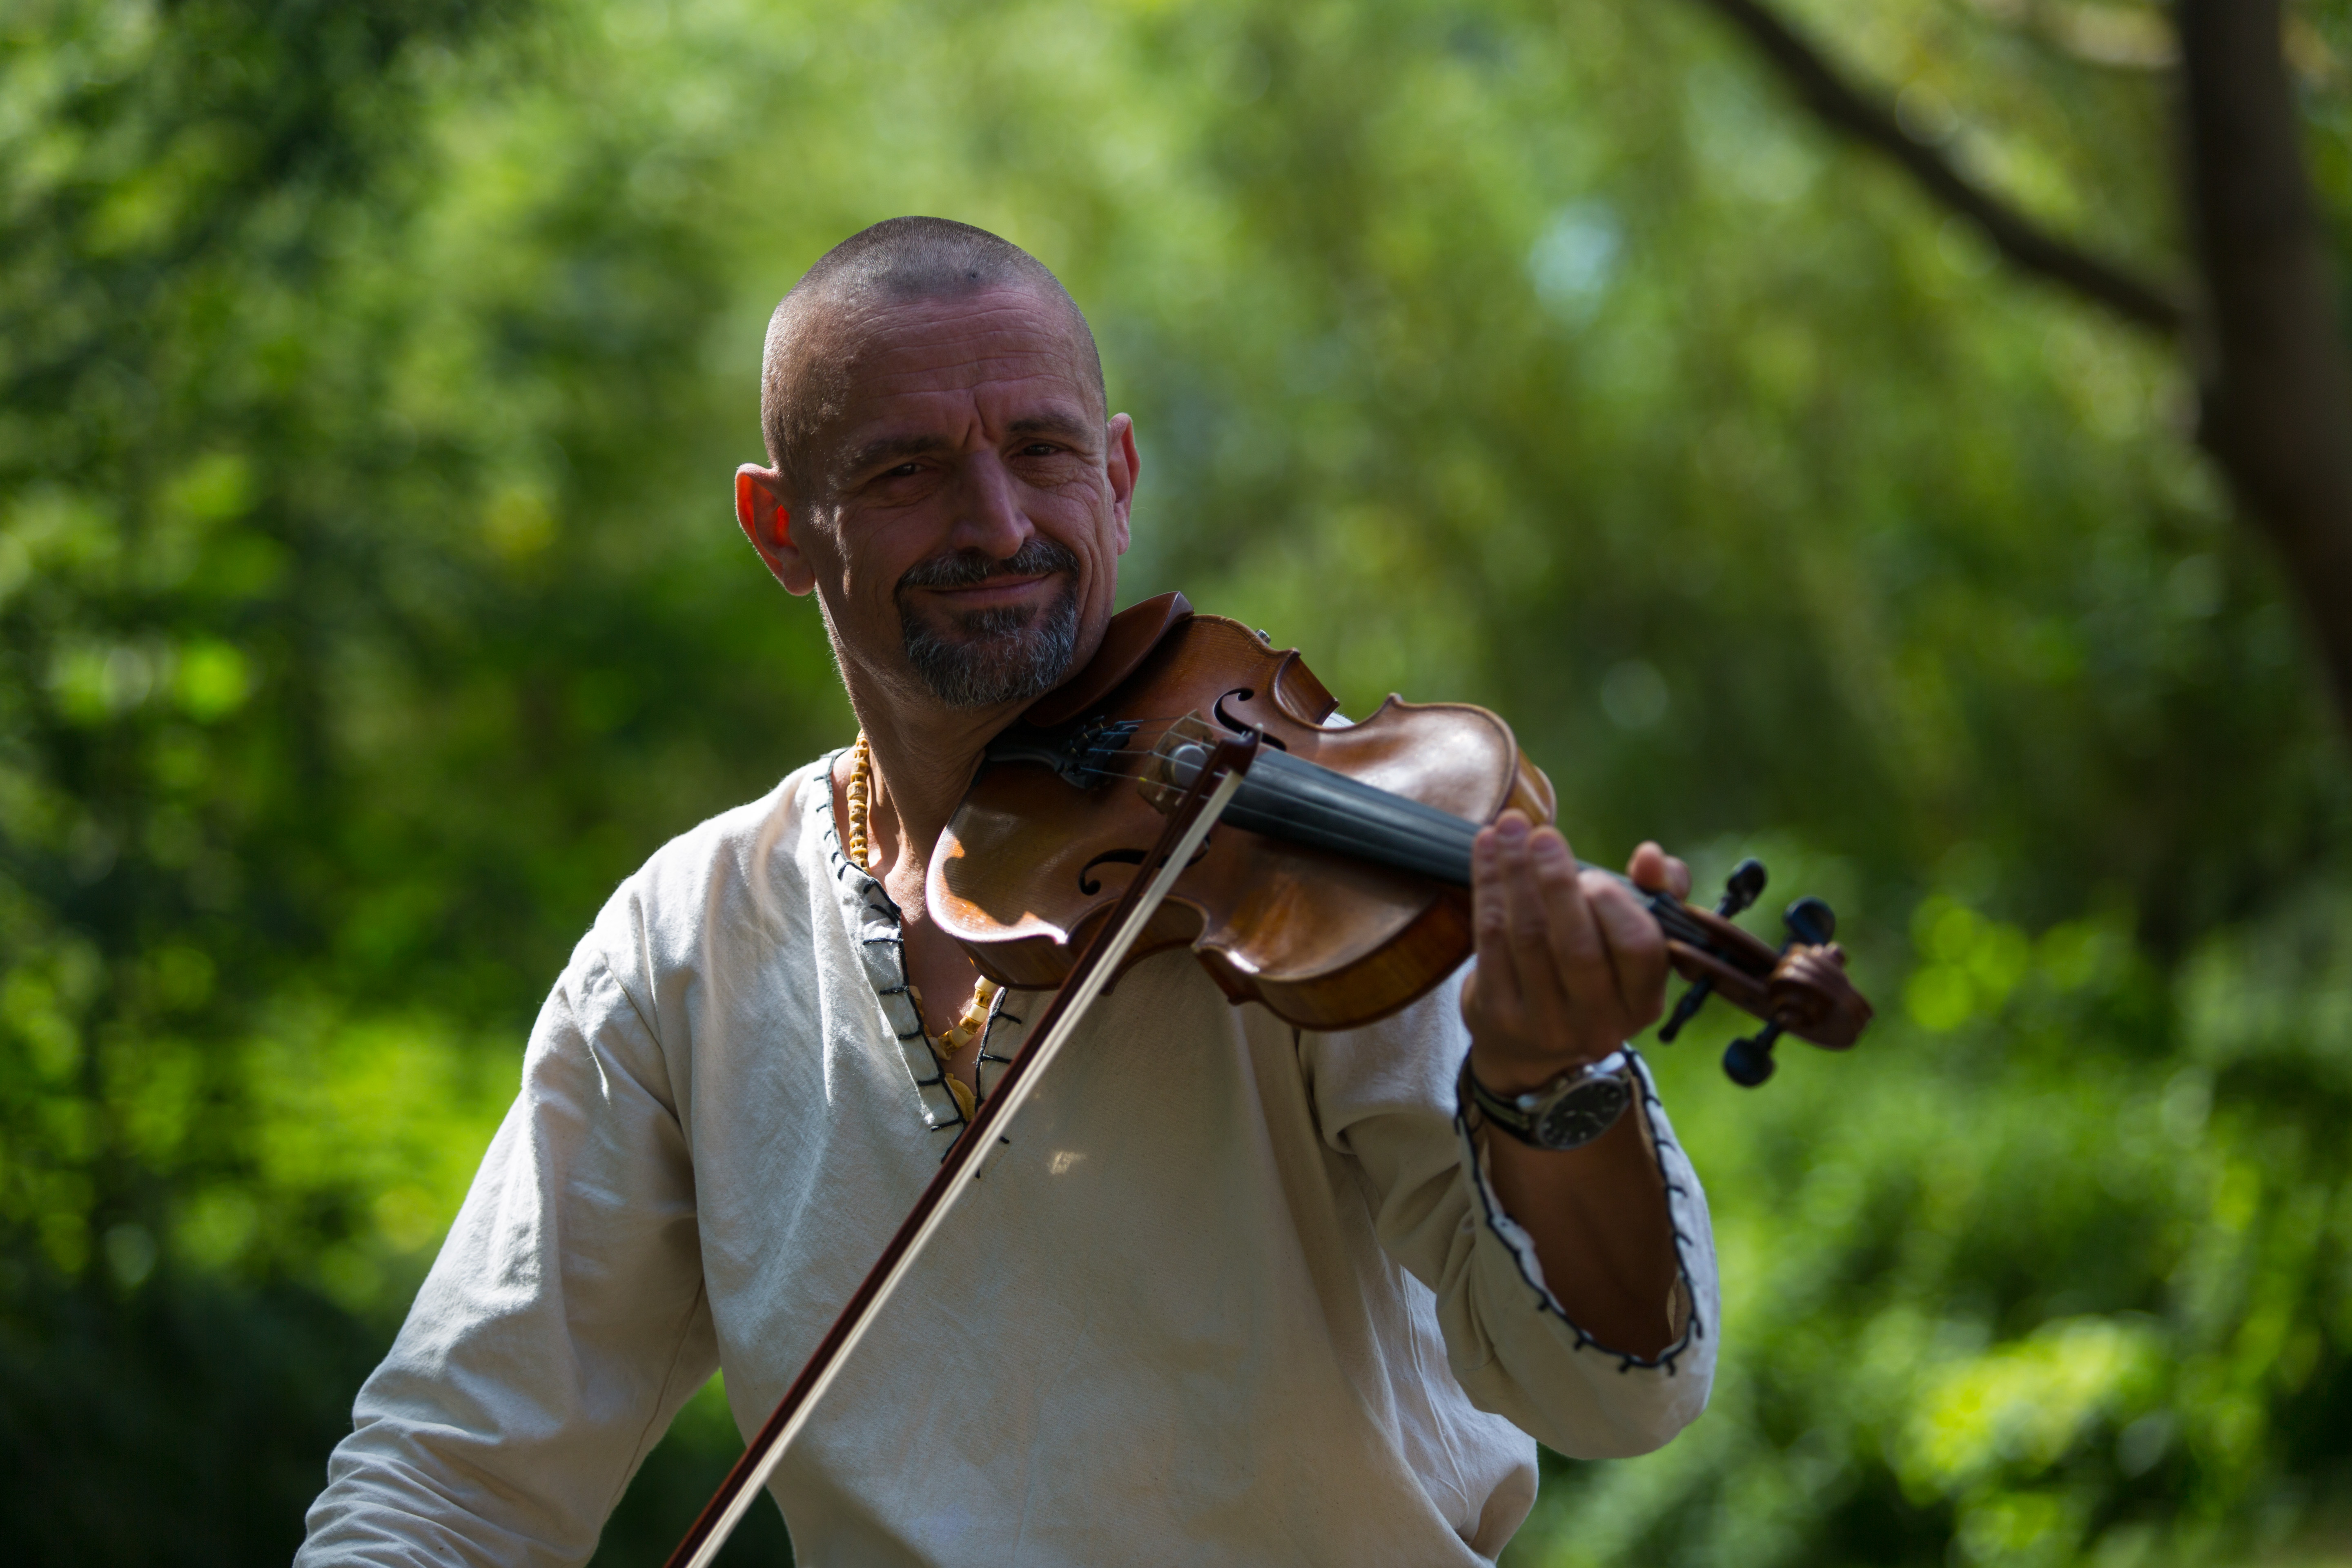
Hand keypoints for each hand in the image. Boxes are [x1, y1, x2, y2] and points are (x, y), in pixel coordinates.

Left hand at [1460, 813, 1691, 1092]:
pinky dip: (1487, 887)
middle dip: (1556, 882)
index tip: (1593, 874)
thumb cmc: (1593, 969)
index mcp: (1642, 1002)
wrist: (1528, 1043)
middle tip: (1543, 835)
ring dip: (1514, 873)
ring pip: (1527, 936)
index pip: (1639, 950)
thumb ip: (1656, 892)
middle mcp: (1597, 1022)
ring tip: (1509, 827)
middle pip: (1576, 946)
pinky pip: (1489, 940)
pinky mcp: (1497, 1013)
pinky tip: (1485, 849)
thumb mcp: (1633, 938)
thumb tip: (1650, 856)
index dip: (1615, 906)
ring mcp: (1544, 1022)